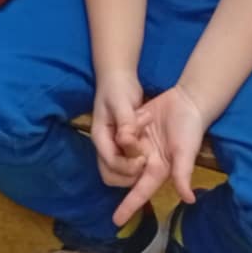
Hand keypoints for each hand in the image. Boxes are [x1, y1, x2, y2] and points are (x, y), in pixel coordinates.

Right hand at [89, 72, 148, 192]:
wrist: (119, 78)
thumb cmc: (117, 88)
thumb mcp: (121, 102)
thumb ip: (125, 122)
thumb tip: (126, 141)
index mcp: (100, 137)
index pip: (110, 163)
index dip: (127, 166)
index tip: (144, 159)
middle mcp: (106, 146)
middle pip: (112, 175)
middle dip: (130, 174)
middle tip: (146, 161)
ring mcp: (114, 147)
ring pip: (122, 173)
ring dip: (136, 169)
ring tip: (149, 154)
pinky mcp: (124, 146)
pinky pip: (130, 163)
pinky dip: (140, 162)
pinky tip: (151, 150)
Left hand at [113, 86, 208, 225]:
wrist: (186, 101)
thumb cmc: (190, 130)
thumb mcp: (186, 152)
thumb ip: (183, 174)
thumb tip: (189, 200)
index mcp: (158, 170)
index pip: (141, 192)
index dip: (129, 206)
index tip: (115, 222)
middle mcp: (146, 161)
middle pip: (123, 171)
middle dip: (123, 161)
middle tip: (136, 139)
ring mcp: (138, 145)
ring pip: (119, 151)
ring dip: (126, 139)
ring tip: (144, 123)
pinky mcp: (134, 130)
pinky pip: (121, 133)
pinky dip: (127, 126)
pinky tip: (142, 116)